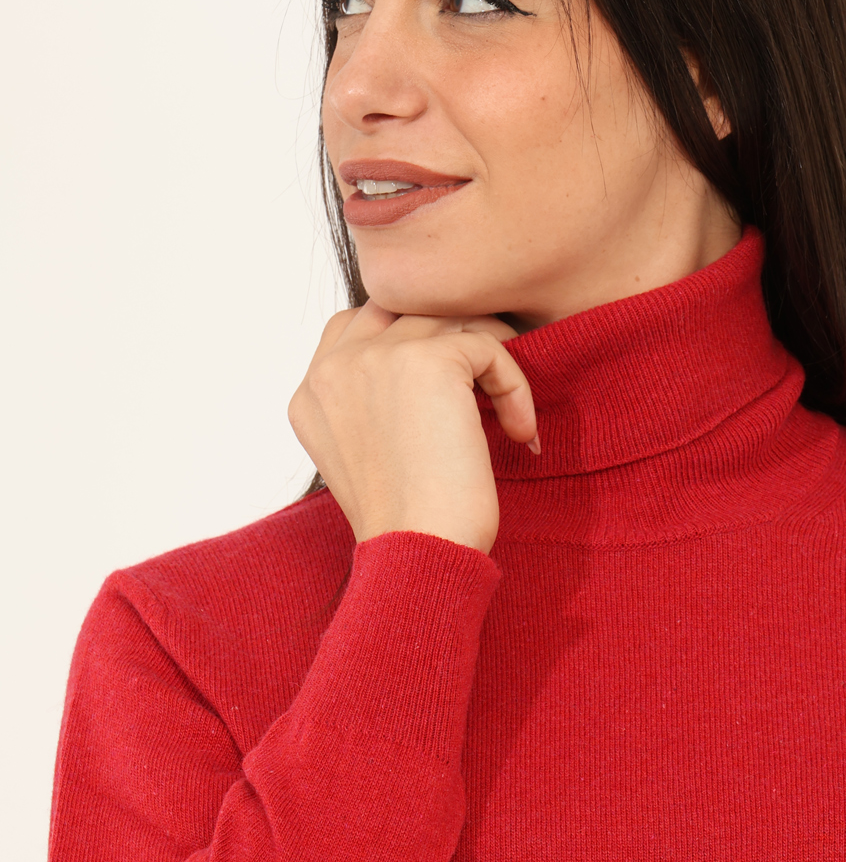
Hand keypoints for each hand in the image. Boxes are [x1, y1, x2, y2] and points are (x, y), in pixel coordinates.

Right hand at [288, 302, 538, 554]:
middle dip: (449, 333)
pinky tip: (519, 431)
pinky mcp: (426, 360)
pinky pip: (487, 346)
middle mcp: (333, 367)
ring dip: (489, 358)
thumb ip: (373, 398)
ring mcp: (375, 357)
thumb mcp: (368, 451)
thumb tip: (438, 354)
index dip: (409, 340)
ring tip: (507, 408)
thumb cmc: (409, 519)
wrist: (422, 552)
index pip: (356, 325)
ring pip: (449, 319)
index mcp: (310, 392)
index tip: (448, 389)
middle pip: (402, 308)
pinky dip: (514, 385)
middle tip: (486, 377)